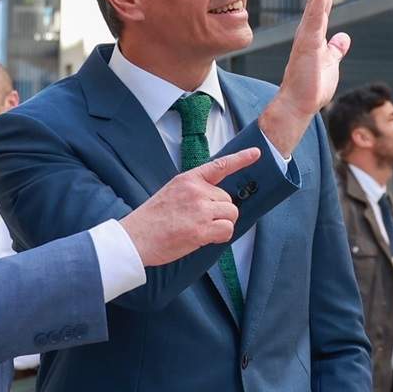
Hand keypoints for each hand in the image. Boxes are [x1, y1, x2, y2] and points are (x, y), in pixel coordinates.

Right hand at [121, 147, 262, 266]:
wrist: (136, 237)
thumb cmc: (152, 219)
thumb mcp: (172, 191)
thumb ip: (194, 191)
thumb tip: (216, 201)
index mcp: (188, 179)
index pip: (219, 166)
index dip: (240, 159)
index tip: (256, 153)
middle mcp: (197, 191)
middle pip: (228, 200)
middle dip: (219, 212)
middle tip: (197, 220)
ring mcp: (200, 210)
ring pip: (231, 214)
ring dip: (221, 224)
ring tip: (200, 229)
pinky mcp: (202, 229)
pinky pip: (227, 230)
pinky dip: (220, 236)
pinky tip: (203, 238)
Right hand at [260, 0, 349, 153]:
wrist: (298, 105)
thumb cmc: (311, 87)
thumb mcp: (331, 63)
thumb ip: (336, 49)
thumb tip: (344, 38)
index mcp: (315, 33)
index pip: (324, 2)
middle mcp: (309, 30)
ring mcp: (307, 35)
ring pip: (317, 0)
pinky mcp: (308, 43)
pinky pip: (315, 15)